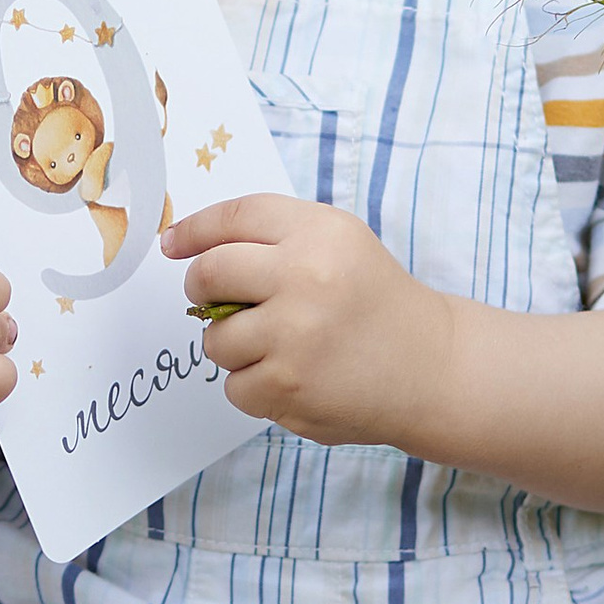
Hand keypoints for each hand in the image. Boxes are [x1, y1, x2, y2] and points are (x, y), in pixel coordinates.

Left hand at [166, 191, 450, 447]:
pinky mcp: (288, 386)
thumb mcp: (339, 243)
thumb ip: (272, 235)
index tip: (174, 244)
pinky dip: (256, 387)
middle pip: (209, 274)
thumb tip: (184, 244)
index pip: (236, 217)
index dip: (195, 230)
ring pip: (214, 339)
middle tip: (217, 300)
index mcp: (320, 233)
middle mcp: (307, 277)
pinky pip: (234, 386)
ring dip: (234, 346)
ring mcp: (295, 335)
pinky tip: (295, 378)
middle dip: (202, 288)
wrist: (430, 367)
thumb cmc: (373, 301)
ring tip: (280, 346)